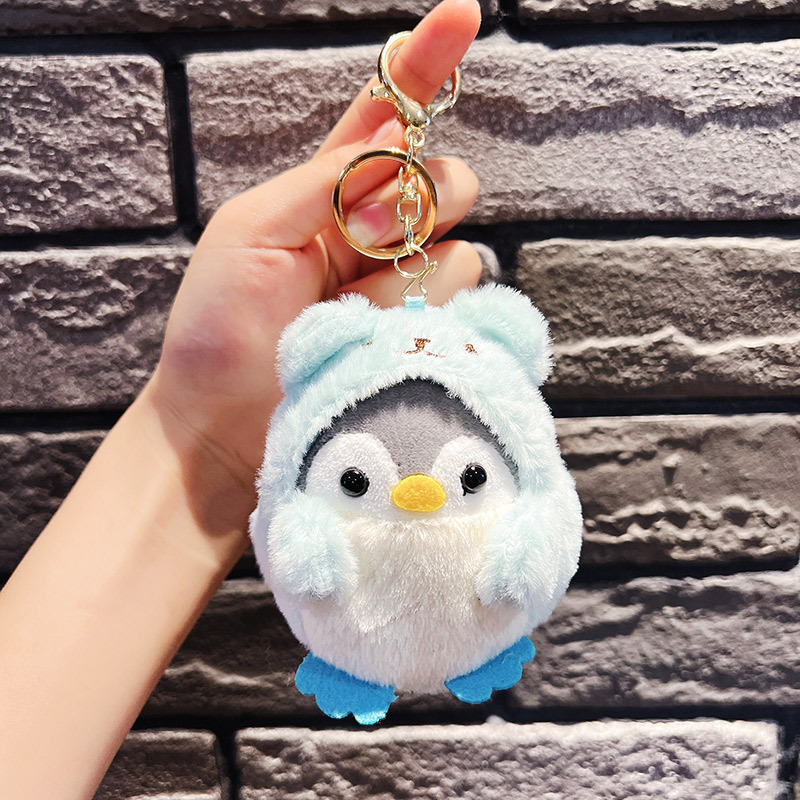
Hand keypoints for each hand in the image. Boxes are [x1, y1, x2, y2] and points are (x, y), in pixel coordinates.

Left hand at [151, 0, 482, 509]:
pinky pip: (458, 305)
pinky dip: (422, 312)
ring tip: (349, 315)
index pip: (387, 117)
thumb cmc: (218, 329)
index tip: (461, 14)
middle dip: (423, 198)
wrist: (222, 427)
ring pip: (459, 250)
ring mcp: (401, 290)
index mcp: (324, 194)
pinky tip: (376, 337)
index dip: (424, 65)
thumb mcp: (249, 232)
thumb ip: (324, 179)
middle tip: (364, 238)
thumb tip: (396, 135)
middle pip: (445, 182)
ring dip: (408, 274)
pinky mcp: (418, 337)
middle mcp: (373, 236)